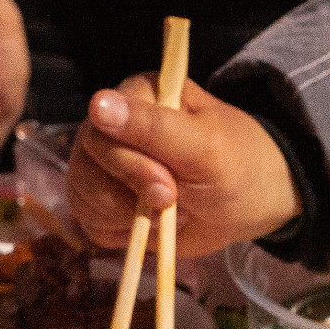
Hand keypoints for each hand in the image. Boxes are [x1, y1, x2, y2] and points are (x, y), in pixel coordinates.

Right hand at [68, 75, 299, 256]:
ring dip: (124, 216)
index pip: (101, 127)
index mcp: (137, 96)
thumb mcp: (203, 146)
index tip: (168, 186)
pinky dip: (118, 232)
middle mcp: (112, 126)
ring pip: (81, 194)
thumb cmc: (234, 166)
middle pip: (86, 163)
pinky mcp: (103, 201)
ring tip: (166, 212)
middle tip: (172, 199)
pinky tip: (148, 225)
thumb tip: (97, 104)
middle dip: (129, 194)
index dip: (129, 164)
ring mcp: (104, 165)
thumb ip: (152, 126)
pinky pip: (88, 220)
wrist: (248, 206)